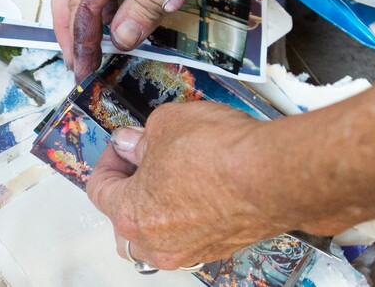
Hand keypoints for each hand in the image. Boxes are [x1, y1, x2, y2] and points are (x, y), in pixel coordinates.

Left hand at [86, 101, 291, 269]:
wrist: (275, 175)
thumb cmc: (223, 155)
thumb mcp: (166, 123)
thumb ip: (140, 137)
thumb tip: (133, 142)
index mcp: (131, 215)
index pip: (99, 190)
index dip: (108, 159)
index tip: (122, 145)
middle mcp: (157, 243)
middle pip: (125, 221)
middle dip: (129, 188)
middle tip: (143, 159)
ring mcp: (190, 250)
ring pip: (157, 234)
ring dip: (157, 206)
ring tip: (173, 173)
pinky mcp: (220, 248)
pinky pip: (189, 234)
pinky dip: (187, 215)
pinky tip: (200, 187)